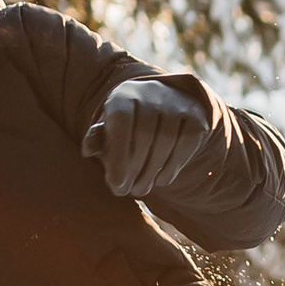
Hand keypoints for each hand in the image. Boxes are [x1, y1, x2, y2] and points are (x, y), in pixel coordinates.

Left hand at [83, 76, 210, 199]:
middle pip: (145, 135)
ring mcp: (176, 103)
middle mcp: (152, 93)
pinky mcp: (196, 116)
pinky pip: (187, 143)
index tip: (115, 184)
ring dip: (152, 171)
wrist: (162, 106)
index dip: (118, 155)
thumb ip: (97, 139)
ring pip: (167, 141)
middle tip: (126, 192)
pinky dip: (173, 166)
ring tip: (141, 189)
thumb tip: (88, 149)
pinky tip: (161, 180)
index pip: (121, 121)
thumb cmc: (126, 125)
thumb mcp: (108, 130)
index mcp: (124, 96)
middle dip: (134, 169)